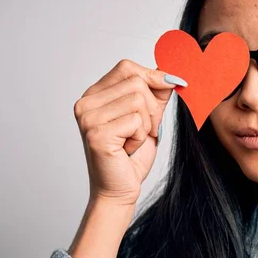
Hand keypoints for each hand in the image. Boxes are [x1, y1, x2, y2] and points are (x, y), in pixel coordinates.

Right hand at [73, 59, 185, 205]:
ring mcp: (88, 117)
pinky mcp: (97, 133)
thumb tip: (170, 73)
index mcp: (94, 95)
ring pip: (138, 100)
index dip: (153, 77)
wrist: (119, 190)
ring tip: (133, 140)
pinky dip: (141, 137)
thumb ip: (156, 93)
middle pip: (136, 82)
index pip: (127, 68)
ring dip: (147, 125)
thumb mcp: (148, 117)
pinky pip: (136, 121)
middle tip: (145, 130)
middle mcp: (86, 103)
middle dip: (152, 108)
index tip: (171, 86)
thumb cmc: (130, 156)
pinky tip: (127, 149)